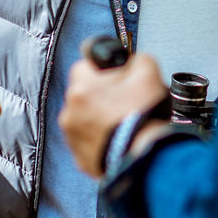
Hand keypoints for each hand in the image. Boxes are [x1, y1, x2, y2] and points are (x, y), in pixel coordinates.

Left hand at [59, 51, 167, 176]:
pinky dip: (102, 140)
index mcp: (81, 85)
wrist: (144, 156)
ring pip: (86, 120)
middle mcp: (70, 110)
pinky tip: (120, 139)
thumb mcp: (148, 69)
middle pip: (85, 94)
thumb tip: (130, 62)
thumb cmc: (143, 115)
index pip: (86, 65)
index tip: (119, 78)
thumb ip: (135, 59)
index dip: (106, 70)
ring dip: (100, 119)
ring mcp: (73, 137)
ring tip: (124, 124)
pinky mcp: (81, 158)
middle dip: (103, 96)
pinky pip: (90, 143)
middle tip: (126, 102)